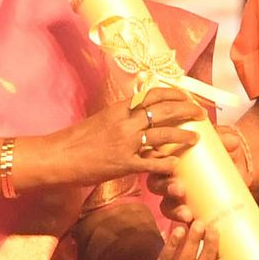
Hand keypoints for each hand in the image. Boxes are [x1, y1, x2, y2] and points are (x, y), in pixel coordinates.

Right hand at [33, 85, 200, 188]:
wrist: (57, 156)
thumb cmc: (76, 139)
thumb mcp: (101, 120)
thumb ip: (121, 116)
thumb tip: (139, 113)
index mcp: (119, 108)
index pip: (153, 94)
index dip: (174, 94)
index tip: (187, 96)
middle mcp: (125, 122)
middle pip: (164, 111)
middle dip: (186, 110)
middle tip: (201, 114)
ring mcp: (125, 143)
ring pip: (163, 135)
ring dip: (183, 136)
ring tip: (196, 138)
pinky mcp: (123, 164)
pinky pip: (151, 163)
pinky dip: (166, 164)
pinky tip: (176, 165)